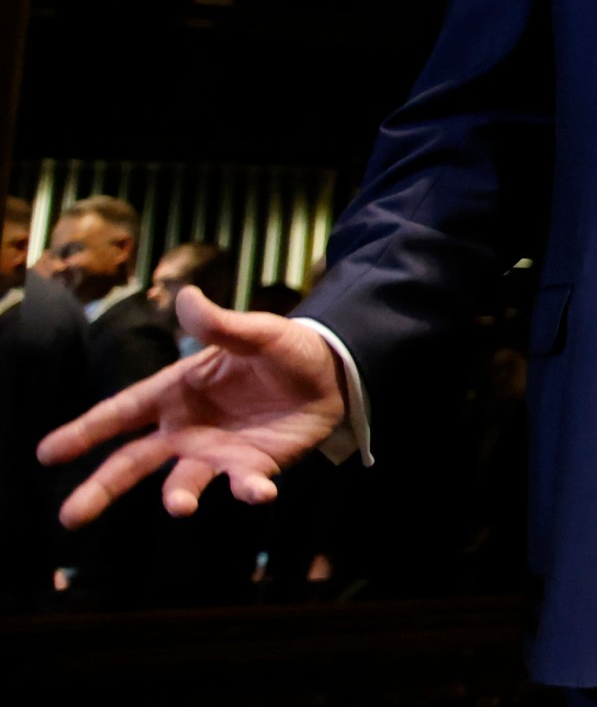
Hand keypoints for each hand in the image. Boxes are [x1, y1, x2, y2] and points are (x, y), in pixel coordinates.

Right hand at [38, 286, 343, 524]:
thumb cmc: (284, 349)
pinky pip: (245, 483)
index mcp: (175, 392)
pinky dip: (248, 490)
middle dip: (101, 487)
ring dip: (179, 496)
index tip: (47, 453)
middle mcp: (187, 428)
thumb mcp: (255, 331)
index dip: (84, 431)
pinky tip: (259, 493)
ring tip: (179, 506)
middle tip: (71, 516)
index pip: (121, 413)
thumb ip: (220, 323)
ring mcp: (217, 451)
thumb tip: (186, 296)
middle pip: (133, 462)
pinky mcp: (253, 466)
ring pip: (183, 482)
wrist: (333, 372)